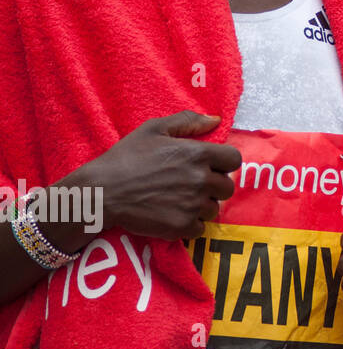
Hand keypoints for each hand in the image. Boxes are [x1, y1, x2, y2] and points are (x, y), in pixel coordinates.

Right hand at [79, 111, 240, 239]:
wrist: (101, 192)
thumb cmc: (126, 157)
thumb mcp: (153, 129)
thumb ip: (188, 121)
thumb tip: (216, 120)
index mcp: (198, 154)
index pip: (234, 160)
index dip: (223, 163)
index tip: (209, 166)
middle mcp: (201, 180)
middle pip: (227, 187)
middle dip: (213, 186)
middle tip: (191, 185)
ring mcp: (192, 205)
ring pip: (214, 208)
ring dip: (202, 206)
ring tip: (179, 200)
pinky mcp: (181, 226)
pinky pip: (200, 228)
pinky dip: (190, 224)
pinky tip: (173, 215)